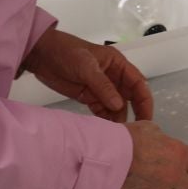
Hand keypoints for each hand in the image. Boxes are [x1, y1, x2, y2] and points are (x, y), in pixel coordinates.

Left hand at [22, 27, 153, 120]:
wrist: (41, 55)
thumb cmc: (66, 53)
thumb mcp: (86, 67)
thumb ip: (103, 86)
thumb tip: (119, 106)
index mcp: (118, 65)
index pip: (138, 83)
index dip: (145, 101)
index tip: (146, 118)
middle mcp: (113, 77)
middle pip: (130, 98)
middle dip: (135, 113)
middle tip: (137, 132)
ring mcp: (101, 89)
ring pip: (116, 107)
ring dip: (118, 119)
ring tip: (118, 135)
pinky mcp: (89, 97)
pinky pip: (102, 111)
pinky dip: (105, 120)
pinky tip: (106, 131)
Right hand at [114, 120, 187, 188]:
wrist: (106, 158)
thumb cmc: (126, 139)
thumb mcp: (149, 129)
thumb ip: (162, 140)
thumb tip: (161, 145)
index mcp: (179, 154)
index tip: (180, 163)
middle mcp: (174, 175)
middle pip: (186, 185)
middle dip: (178, 180)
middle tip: (164, 173)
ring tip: (147, 182)